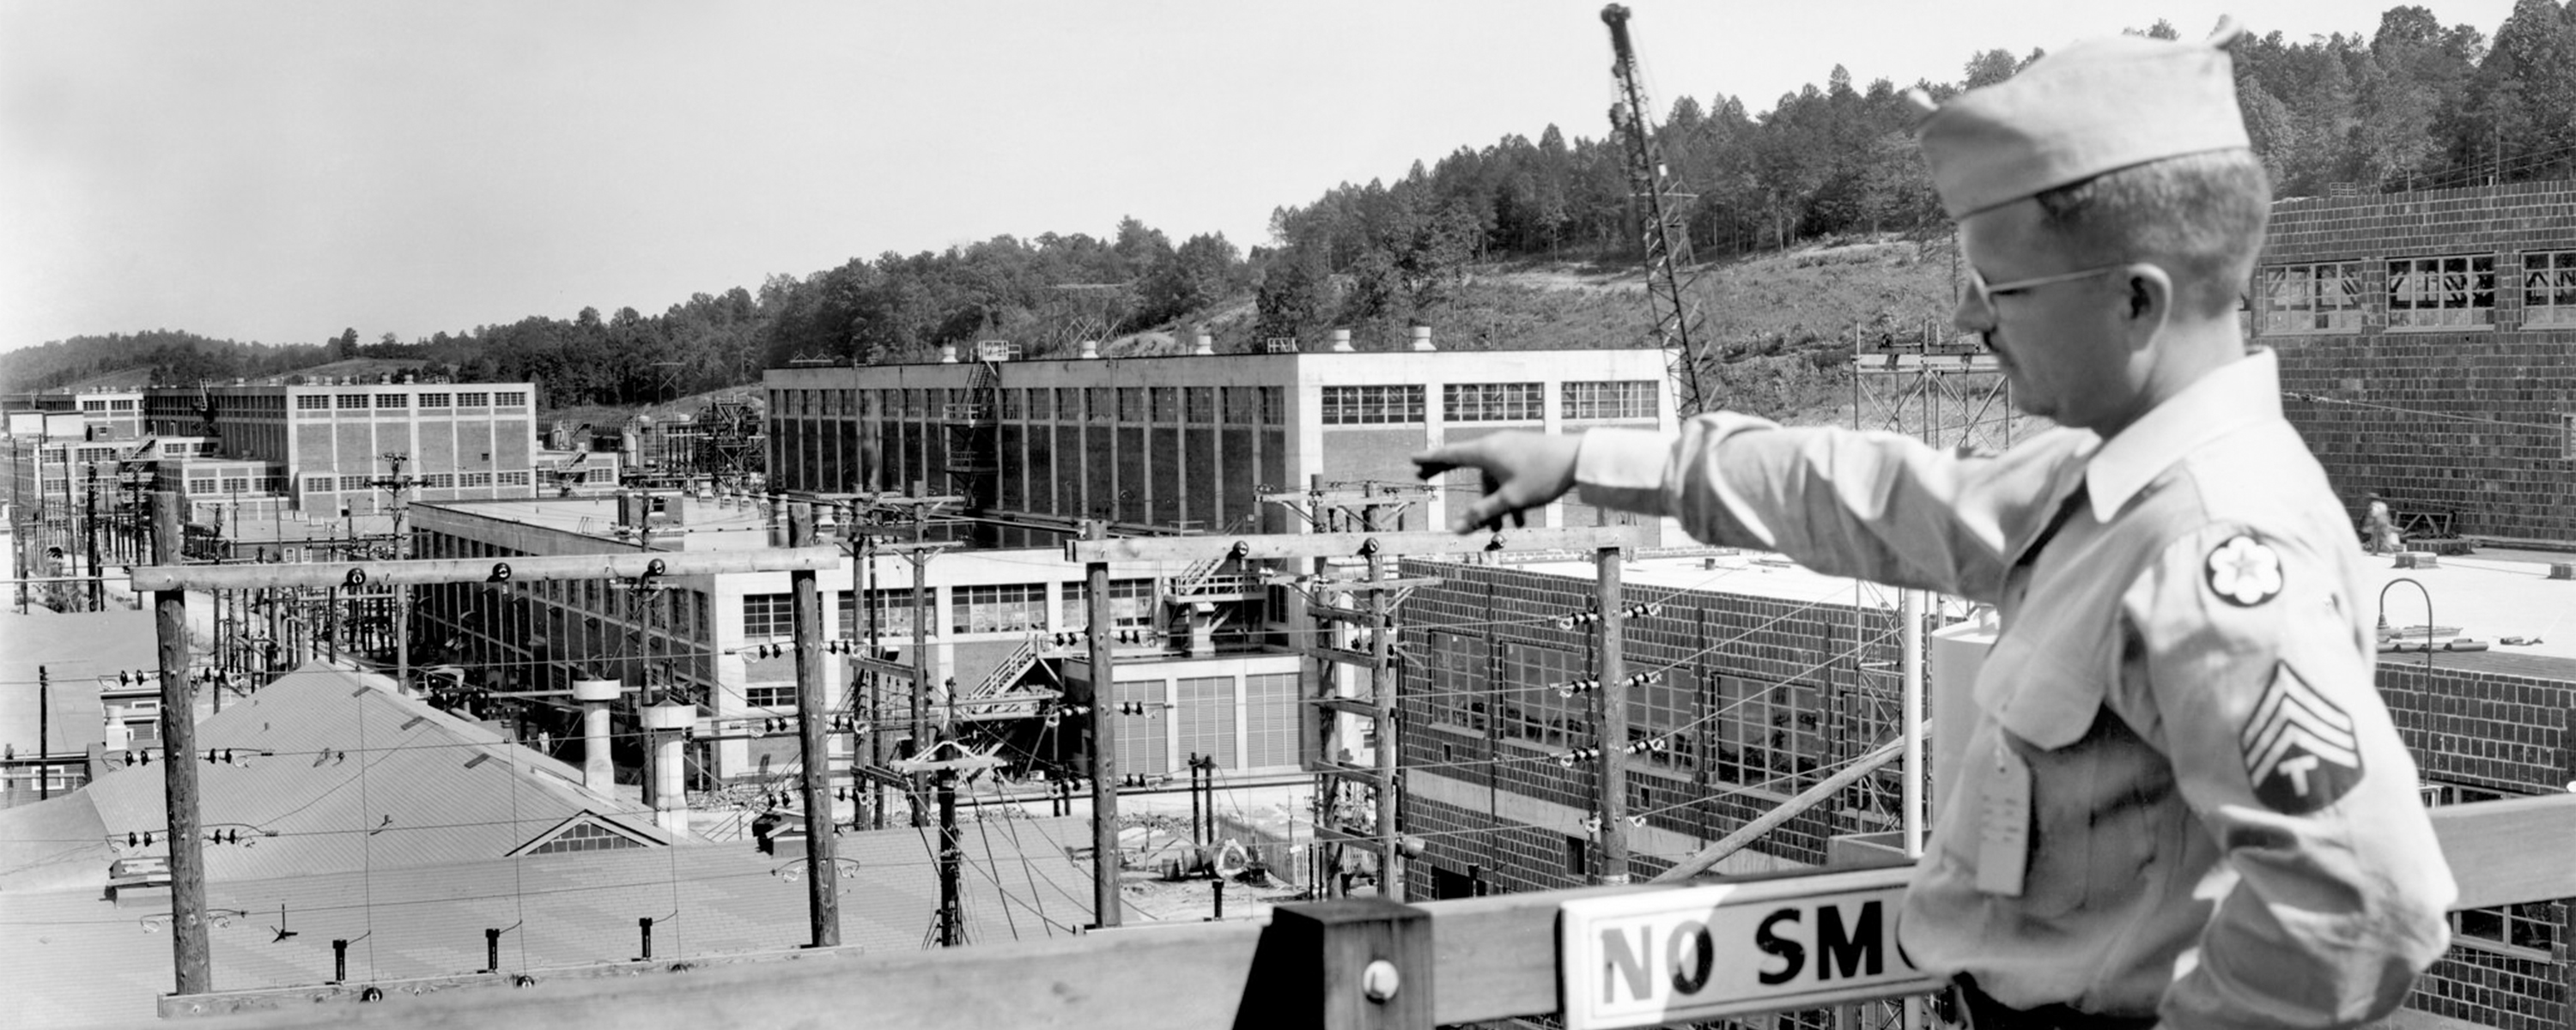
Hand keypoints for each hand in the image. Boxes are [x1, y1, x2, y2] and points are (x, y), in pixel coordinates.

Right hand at [1411, 431, 1582, 533]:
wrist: (1580, 458)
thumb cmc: (1544, 476)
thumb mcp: (1511, 499)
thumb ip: (1482, 514)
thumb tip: (1456, 530)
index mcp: (1486, 451)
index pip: (1449, 454)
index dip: (1429, 459)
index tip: (1412, 459)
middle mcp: (1495, 444)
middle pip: (1462, 459)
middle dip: (1445, 471)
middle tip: (1422, 476)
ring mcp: (1511, 447)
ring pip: (1490, 477)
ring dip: (1491, 503)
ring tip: (1496, 531)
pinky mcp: (1525, 452)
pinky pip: (1507, 476)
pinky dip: (1507, 495)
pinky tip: (1519, 521)